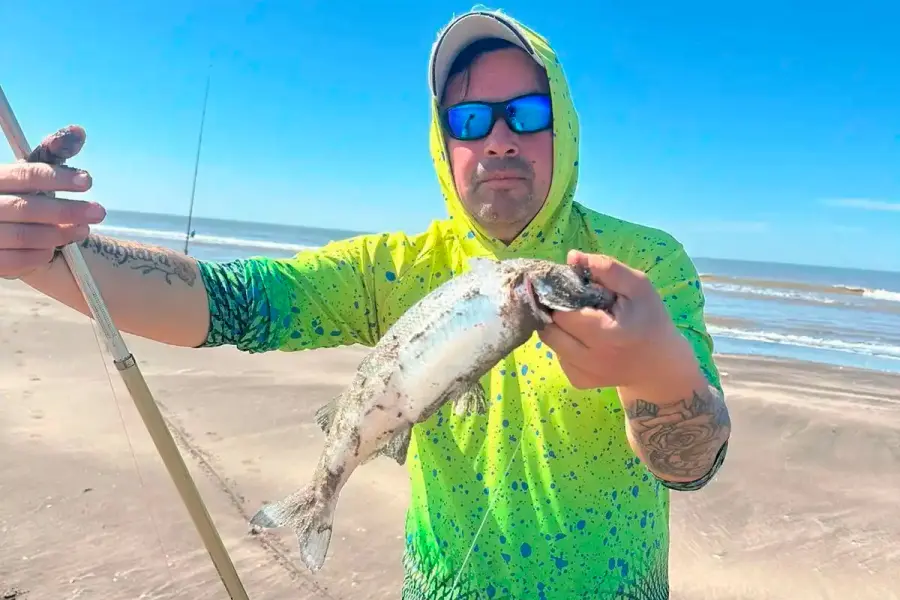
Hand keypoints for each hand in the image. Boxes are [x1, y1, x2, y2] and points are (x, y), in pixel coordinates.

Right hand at [0, 126, 104, 278]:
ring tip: (84, 230)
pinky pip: (17, 262)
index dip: (59, 178)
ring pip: (25, 236)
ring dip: (61, 235)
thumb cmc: (16, 195)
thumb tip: (79, 131)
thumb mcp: (29, 173)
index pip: (25, 175)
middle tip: (99, 212)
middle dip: (68, 211)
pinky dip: (41, 255)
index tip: (88, 181)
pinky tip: (54, 248)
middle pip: (28, 208)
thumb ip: (52, 153)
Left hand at [538, 250, 695, 390]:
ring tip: (580, 320)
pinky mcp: (579, 382)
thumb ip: (607, 269)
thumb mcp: (639, 287)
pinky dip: (565, 344)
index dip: (562, 295)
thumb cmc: (649, 320)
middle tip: (572, 303)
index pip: (564, 313)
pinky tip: (584, 339)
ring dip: (558, 327)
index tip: (570, 287)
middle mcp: (592, 359)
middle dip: (556, 311)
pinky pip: (558, 356)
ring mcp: (584, 375)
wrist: (660, 366)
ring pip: (549, 342)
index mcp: (609, 334)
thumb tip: (572, 257)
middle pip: (550, 329)